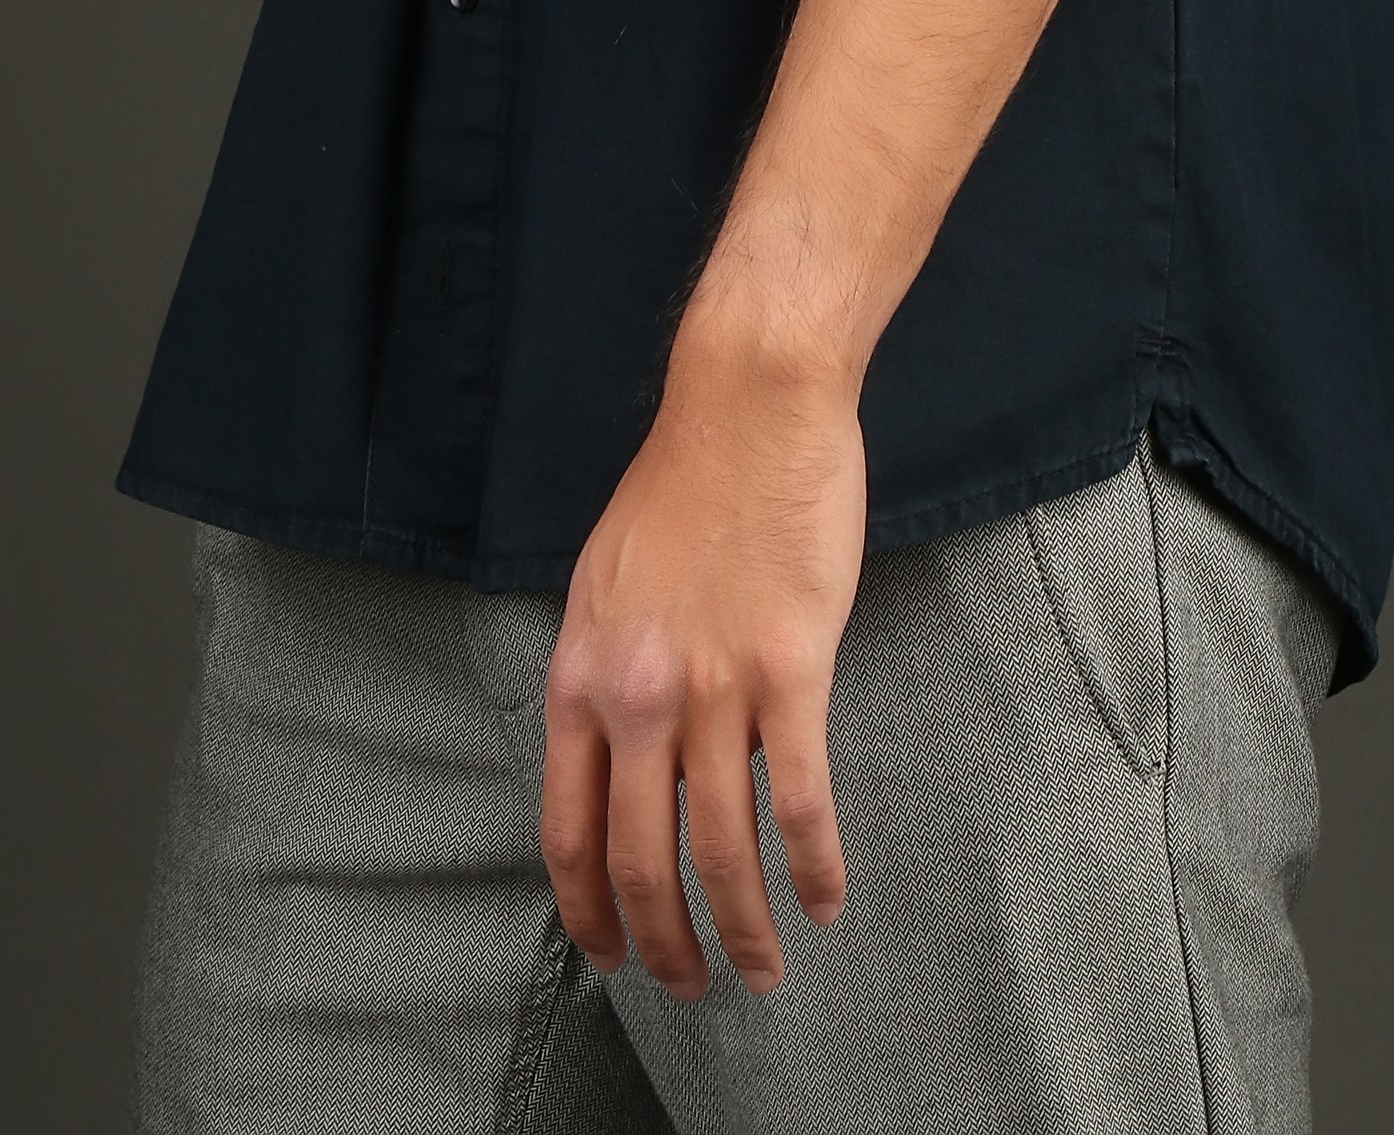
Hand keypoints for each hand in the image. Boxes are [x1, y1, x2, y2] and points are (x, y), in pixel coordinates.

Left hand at [540, 329, 864, 995]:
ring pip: (720, 850)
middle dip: (664, 945)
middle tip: (690, 987)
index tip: (609, 957)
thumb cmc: (684, 484)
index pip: (566, 829)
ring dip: (744, 929)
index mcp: (581, 674)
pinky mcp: (791, 670)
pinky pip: (801, 801)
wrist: (748, 406)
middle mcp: (637, 694)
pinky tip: (827, 901)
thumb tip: (631, 760)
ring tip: (765, 971)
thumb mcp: (607, 584)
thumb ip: (610, 676)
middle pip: (640, 860)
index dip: (587, 911)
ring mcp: (714, 686)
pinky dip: (814, 868)